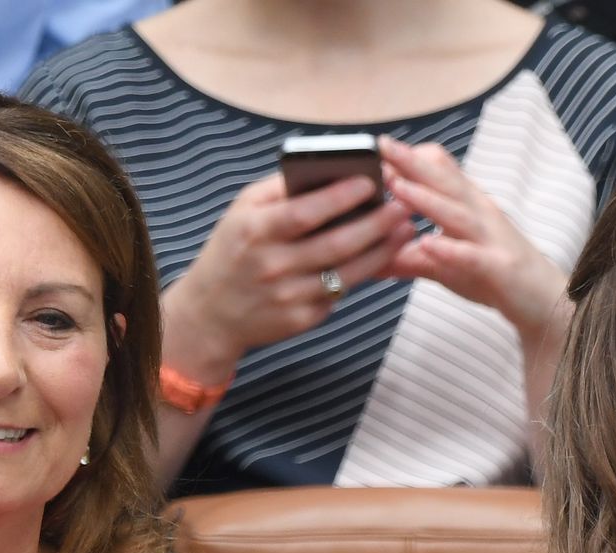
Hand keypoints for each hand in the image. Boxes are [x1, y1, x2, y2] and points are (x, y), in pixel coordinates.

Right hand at [161, 172, 414, 382]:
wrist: (210, 313)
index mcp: (254, 232)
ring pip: (346, 273)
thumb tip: (329, 169)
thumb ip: (279, 190)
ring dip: (382, 250)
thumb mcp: (242, 212)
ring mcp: (287, 297)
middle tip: (404, 204)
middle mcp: (271, 266)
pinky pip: (340, 293)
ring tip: (405, 229)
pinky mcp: (301, 320)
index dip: (340, 197)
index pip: (304, 213)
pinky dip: (364, 274)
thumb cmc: (232, 250)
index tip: (371, 180)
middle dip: (376, 223)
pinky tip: (383, 256)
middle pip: (335, 244)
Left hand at [377, 137, 568, 337]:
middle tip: (380, 144)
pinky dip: (451, 250)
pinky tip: (428, 244)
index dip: (411, 158)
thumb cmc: (493, 276)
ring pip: (456, 213)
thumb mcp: (444, 265)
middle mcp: (480, 214)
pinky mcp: (500, 267)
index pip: (441, 170)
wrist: (545, 302)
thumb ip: (408, 258)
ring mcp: (491, 239)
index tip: (378, 148)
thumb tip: (369, 259)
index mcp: (468, 206)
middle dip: (412, 162)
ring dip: (425, 199)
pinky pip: (473, 256)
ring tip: (396, 185)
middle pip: (444, 181)